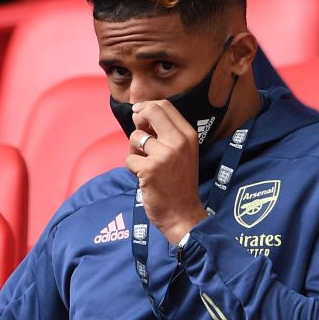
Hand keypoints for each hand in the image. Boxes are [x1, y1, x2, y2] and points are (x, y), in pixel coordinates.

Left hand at [126, 100, 208, 245]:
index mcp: (188, 135)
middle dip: (137, 118)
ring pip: (135, 137)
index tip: (139, 114)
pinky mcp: (150, 169)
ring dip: (134, 150)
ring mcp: (164, 155)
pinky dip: (132, 168)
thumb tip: (139, 114)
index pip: (165, 106)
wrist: (183, 214)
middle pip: (150, 111)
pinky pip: (129, 158)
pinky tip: (144, 177)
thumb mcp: (182, 152)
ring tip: (144, 163)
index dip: (147, 107)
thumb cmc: (179, 183)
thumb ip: (165, 133)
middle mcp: (179, 141)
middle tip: (138, 133)